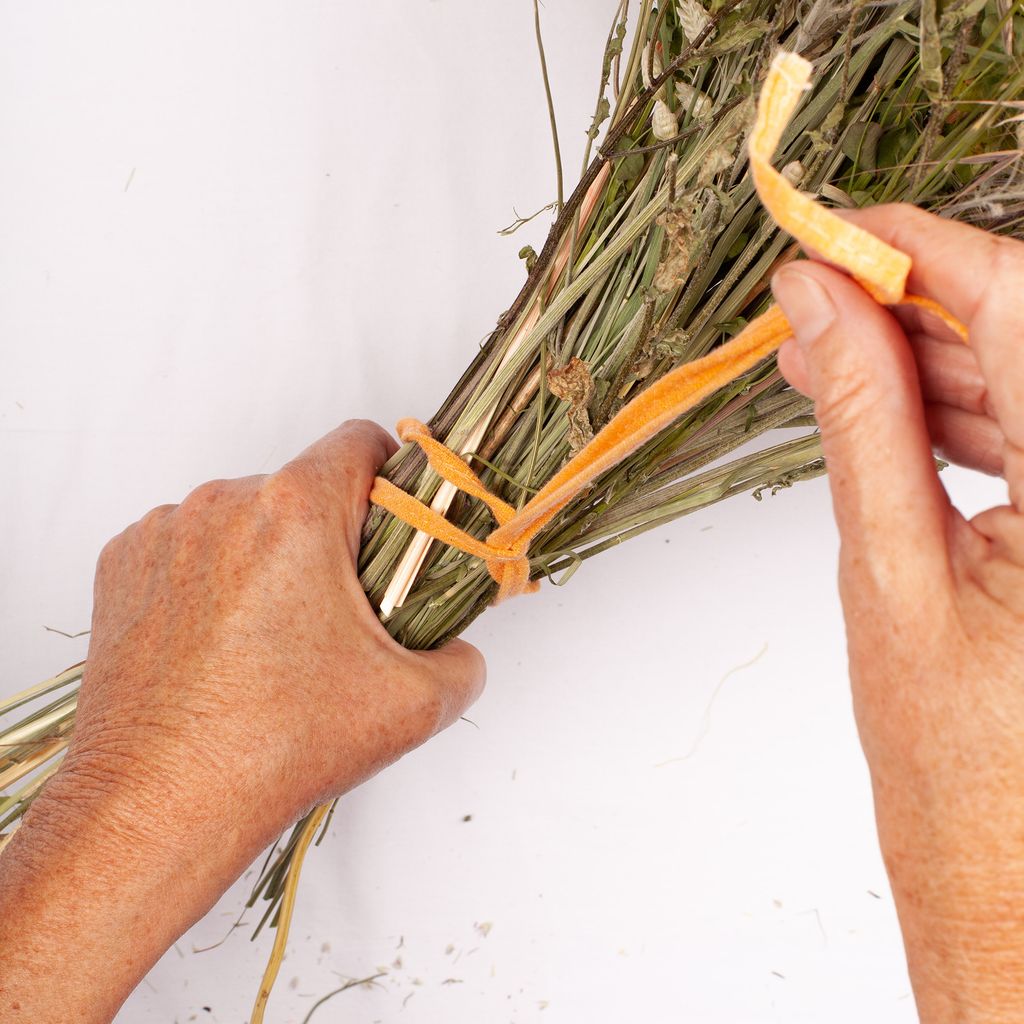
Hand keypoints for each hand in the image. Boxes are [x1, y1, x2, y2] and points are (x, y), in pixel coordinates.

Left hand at [0, 419, 484, 1022]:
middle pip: (302, 487)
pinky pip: (189, 545)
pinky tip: (221, 643)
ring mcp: (164, 532)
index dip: (393, 479)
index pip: (362, 441)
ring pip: (244, 517)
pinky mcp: (123, 565)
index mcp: (296, 512)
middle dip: (330, 535)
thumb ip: (465, 662)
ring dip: (268, 556)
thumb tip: (461, 651)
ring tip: (272, 639)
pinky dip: (212, 577)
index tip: (395, 529)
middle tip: (339, 612)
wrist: (154, 807)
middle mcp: (223, 503)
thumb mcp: (414, 707)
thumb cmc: (273, 748)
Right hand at [771, 205, 1023, 1023]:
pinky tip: (871, 398)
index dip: (925, 251)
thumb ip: (859, 418)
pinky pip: (1021, 427)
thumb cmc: (954, 761)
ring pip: (1022, 375)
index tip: (837, 232)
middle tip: (808, 295)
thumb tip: (814, 306)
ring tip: (818, 352)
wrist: (1001, 869)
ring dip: (920, 355)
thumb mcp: (888, 569)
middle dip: (910, 303)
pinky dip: (943, 405)